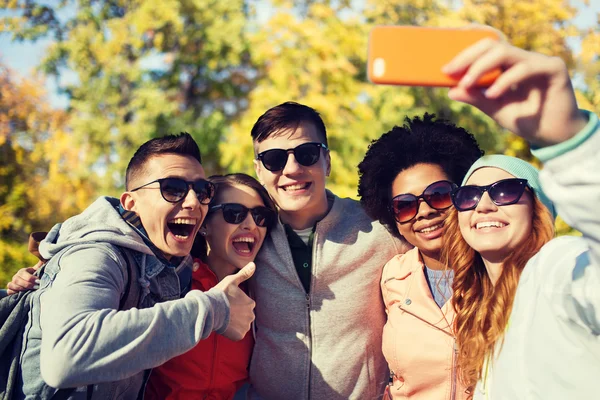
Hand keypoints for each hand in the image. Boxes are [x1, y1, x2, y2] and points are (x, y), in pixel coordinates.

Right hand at [6, 261, 42, 294]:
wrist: (32, 284)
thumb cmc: (36, 276)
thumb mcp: (39, 270)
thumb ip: (41, 265)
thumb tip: (47, 257)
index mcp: (22, 271)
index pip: (23, 274)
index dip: (31, 278)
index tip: (38, 281)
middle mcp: (16, 277)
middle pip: (17, 280)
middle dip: (27, 284)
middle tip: (36, 287)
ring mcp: (12, 283)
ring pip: (12, 285)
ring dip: (21, 289)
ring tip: (30, 291)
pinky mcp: (11, 290)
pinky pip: (9, 291)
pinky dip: (14, 293)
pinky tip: (22, 294)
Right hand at [214, 262, 255, 340]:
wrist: (209, 310)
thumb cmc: (220, 294)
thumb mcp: (231, 281)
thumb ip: (244, 274)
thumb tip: (253, 264)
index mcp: (251, 303)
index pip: (246, 305)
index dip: (236, 304)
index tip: (228, 303)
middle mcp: (251, 315)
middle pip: (245, 316)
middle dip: (237, 314)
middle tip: (225, 311)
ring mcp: (245, 326)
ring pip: (241, 325)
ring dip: (235, 323)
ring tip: (224, 318)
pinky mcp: (239, 335)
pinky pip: (237, 334)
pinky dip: (232, 332)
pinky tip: (225, 326)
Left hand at [443, 37, 587, 145]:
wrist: (554, 136)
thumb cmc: (526, 120)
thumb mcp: (495, 109)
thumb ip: (476, 98)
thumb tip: (451, 91)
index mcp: (509, 65)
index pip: (484, 50)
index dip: (464, 57)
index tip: (444, 71)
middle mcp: (523, 59)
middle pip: (493, 45)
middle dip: (469, 58)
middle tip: (452, 72)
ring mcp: (539, 61)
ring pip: (506, 52)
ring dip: (482, 68)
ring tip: (468, 84)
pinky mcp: (554, 69)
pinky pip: (526, 67)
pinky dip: (506, 79)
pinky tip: (493, 94)